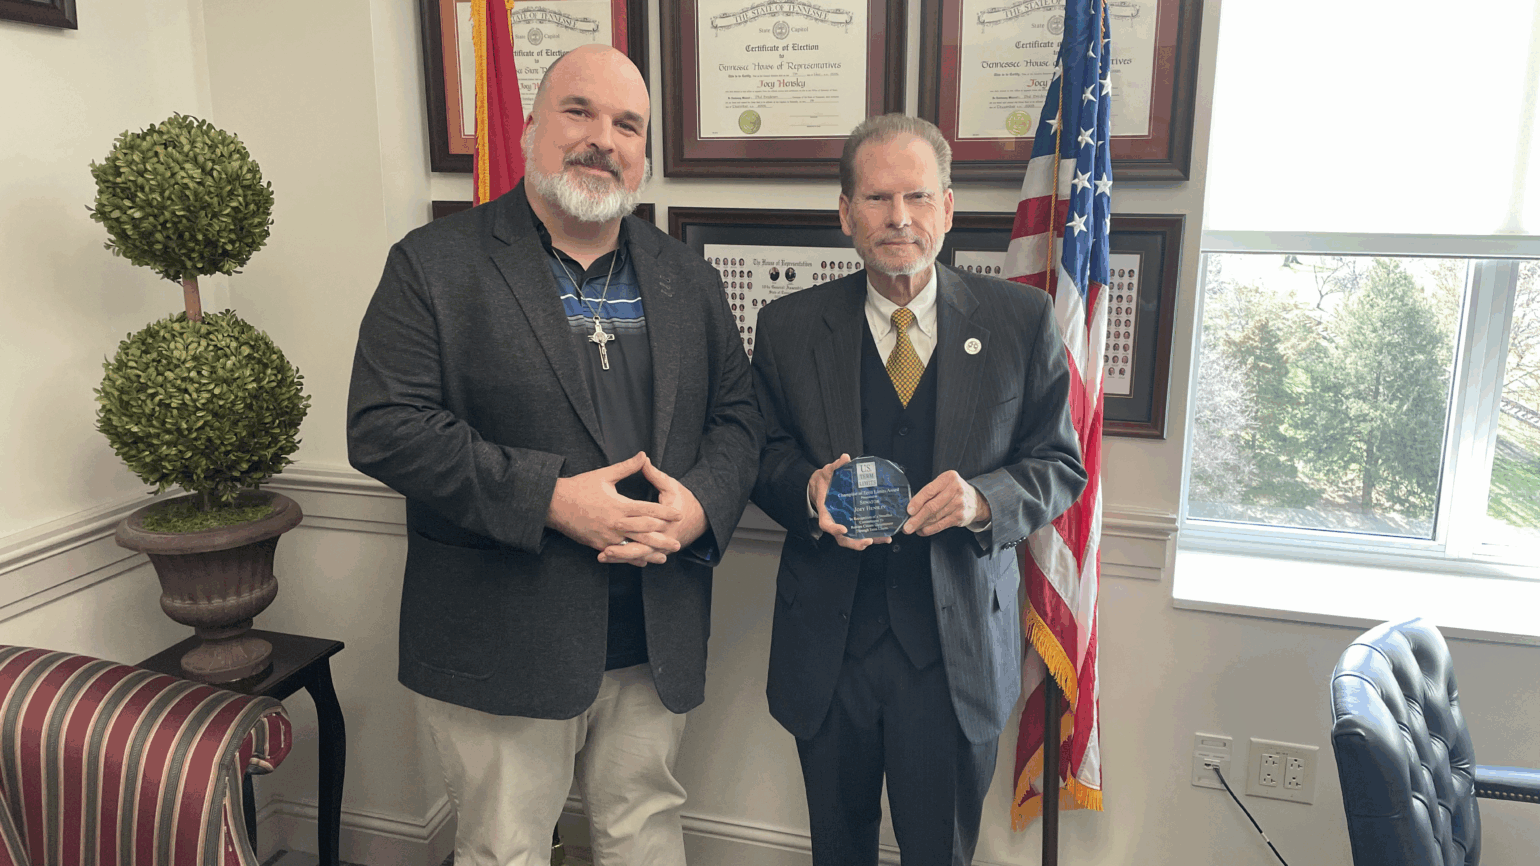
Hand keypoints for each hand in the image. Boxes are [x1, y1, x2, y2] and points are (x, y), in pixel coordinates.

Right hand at [547, 452, 682, 562]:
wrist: (554, 504)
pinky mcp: (598, 545)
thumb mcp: (604, 475)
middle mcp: (615, 523)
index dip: (665, 513)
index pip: (647, 510)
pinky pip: (618, 553)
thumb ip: (626, 467)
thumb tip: (644, 455)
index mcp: (619, 505)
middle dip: (662, 538)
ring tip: (664, 557)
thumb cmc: (579, 487)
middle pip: (644, 532)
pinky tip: (641, 562)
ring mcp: (606, 536)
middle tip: (677, 544)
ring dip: (649, 553)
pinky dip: (631, 558)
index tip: (679, 515)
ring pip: (633, 547)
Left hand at [598, 459, 708, 565]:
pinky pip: (638, 558)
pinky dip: (623, 559)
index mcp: (667, 519)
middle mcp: (664, 536)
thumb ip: (655, 475)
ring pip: (638, 555)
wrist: (697, 518)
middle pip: (642, 545)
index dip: (631, 523)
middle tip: (604, 547)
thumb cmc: (681, 499)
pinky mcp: (655, 551)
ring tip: (602, 556)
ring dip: (620, 556)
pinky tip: (607, 558)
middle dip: (623, 548)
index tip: (615, 522)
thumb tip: (643, 458)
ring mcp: (660, 546)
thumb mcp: (670, 486)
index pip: (648, 523)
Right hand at [808, 453, 889, 550]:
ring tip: (884, 539)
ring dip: (868, 541)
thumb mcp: (828, 471)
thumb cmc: (825, 480)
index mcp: (826, 511)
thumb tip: (845, 457)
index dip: (834, 529)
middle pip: (841, 538)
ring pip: (853, 539)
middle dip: (854, 542)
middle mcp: (834, 521)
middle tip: (868, 541)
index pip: (826, 524)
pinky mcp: (852, 522)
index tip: (844, 529)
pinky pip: (861, 532)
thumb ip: (836, 466)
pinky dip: (873, 535)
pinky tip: (886, 535)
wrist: (823, 485)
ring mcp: (843, 523)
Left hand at [902, 471, 989, 535]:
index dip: (917, 502)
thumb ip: (931, 491)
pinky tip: (922, 530)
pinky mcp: (959, 517)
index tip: (908, 510)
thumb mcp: (945, 483)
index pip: (929, 491)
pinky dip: (929, 529)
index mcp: (948, 478)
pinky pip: (941, 525)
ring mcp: (958, 505)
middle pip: (932, 507)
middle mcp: (955, 490)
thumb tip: (912, 506)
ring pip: (935, 517)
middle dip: (917, 518)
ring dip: (921, 525)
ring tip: (912, 528)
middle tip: (907, 526)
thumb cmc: (955, 491)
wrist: (976, 500)